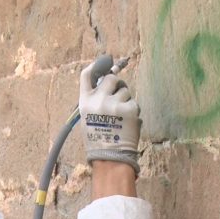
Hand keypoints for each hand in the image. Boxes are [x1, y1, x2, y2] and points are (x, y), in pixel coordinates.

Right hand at [79, 58, 140, 174]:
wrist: (110, 156)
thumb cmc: (99, 139)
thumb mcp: (89, 118)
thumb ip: (95, 100)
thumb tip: (109, 83)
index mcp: (85, 101)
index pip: (87, 75)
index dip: (97, 66)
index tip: (105, 62)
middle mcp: (99, 99)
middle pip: (111, 78)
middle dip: (117, 84)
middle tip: (118, 95)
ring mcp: (114, 103)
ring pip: (125, 90)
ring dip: (126, 99)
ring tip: (122, 116)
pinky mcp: (130, 108)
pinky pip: (134, 102)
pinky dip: (133, 110)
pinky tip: (128, 122)